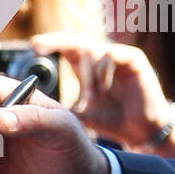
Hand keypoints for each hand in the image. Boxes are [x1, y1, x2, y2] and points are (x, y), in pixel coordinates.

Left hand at [30, 32, 174, 146]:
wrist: (141, 132)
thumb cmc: (112, 121)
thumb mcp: (79, 113)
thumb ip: (59, 105)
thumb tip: (33, 105)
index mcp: (88, 67)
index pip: (67, 47)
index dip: (51, 43)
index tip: (33, 46)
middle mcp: (102, 57)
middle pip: (75, 41)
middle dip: (56, 43)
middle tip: (37, 47)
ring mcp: (118, 56)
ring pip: (92, 52)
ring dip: (86, 76)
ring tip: (91, 98)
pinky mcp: (134, 59)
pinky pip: (111, 55)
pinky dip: (103, 71)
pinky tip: (103, 88)